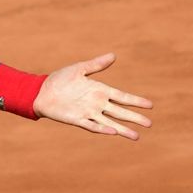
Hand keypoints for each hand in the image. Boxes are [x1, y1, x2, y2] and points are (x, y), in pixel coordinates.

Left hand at [34, 53, 152, 139]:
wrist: (42, 91)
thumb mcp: (79, 69)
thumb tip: (113, 56)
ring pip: (110, 123)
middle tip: (149, 124)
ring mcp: (88, 112)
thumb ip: (96, 64)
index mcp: (100, 90)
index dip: (135, 101)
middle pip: (120, 112)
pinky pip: (92, 126)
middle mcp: (97, 103)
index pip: (122, 97)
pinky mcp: (77, 119)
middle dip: (134, 118)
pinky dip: (102, 129)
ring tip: (136, 137)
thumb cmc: (60, 79)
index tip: (150, 105)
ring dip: (123, 129)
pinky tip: (114, 133)